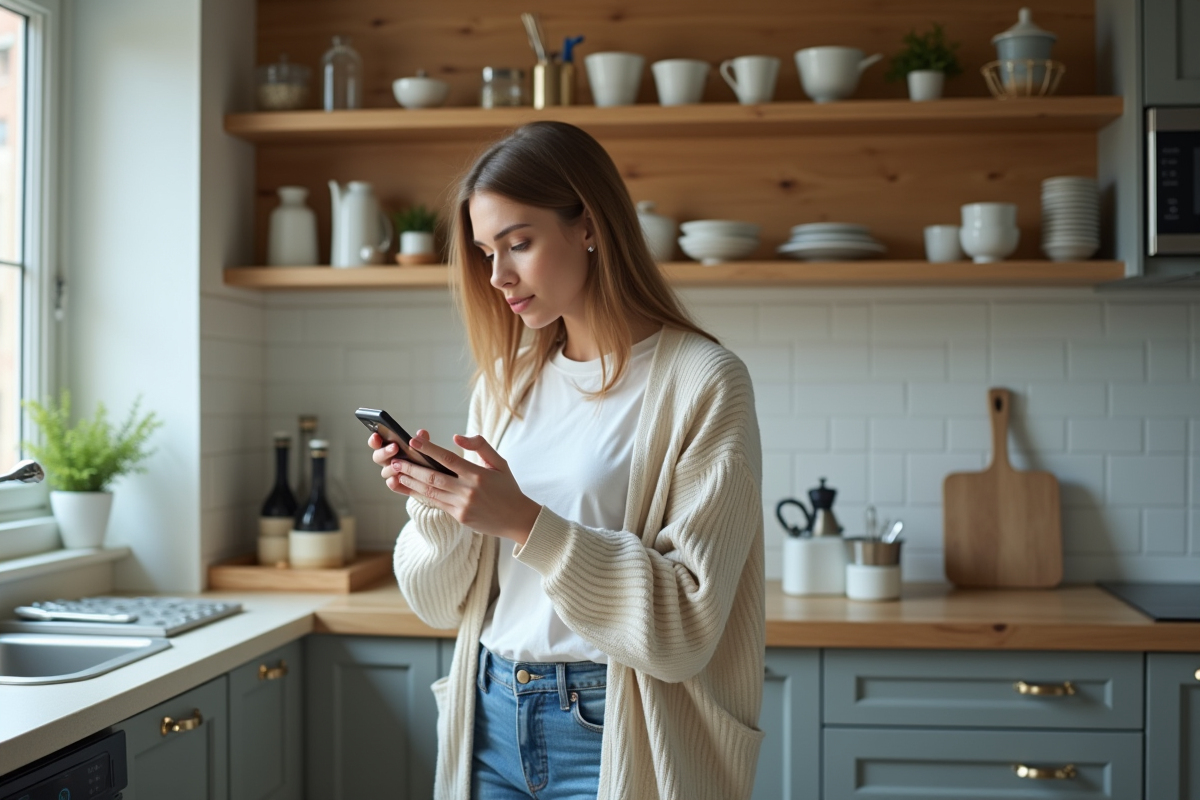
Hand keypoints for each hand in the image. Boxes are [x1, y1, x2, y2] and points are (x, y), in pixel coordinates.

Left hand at [367, 430, 540, 544]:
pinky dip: (420, 495)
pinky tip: (409, 487)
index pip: (448, 459)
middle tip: (395, 461)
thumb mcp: (500, 462)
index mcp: (478, 475)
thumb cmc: (507, 487)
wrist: (517, 519)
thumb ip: (481, 445)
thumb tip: (457, 437)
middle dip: (412, 468)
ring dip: (411, 482)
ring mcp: (462, 506)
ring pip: (431, 492)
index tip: (413, 441)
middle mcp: (468, 491)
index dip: (429, 449)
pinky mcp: (459, 517)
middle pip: (433, 477)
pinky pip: (436, 503)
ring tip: (396, 473)